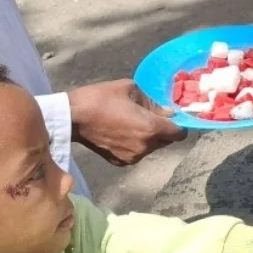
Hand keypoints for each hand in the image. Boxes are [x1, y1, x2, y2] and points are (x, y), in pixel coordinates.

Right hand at [68, 79, 187, 165]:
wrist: (73, 118)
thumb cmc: (101, 98)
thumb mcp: (130, 89)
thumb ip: (153, 102)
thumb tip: (168, 111)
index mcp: (151, 128)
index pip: (179, 134)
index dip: (179, 125)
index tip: (172, 117)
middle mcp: (145, 147)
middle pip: (166, 141)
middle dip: (162, 130)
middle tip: (147, 116)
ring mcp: (132, 157)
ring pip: (151, 148)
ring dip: (148, 137)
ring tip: (130, 123)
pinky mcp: (120, 162)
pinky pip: (136, 153)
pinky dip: (134, 144)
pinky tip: (120, 132)